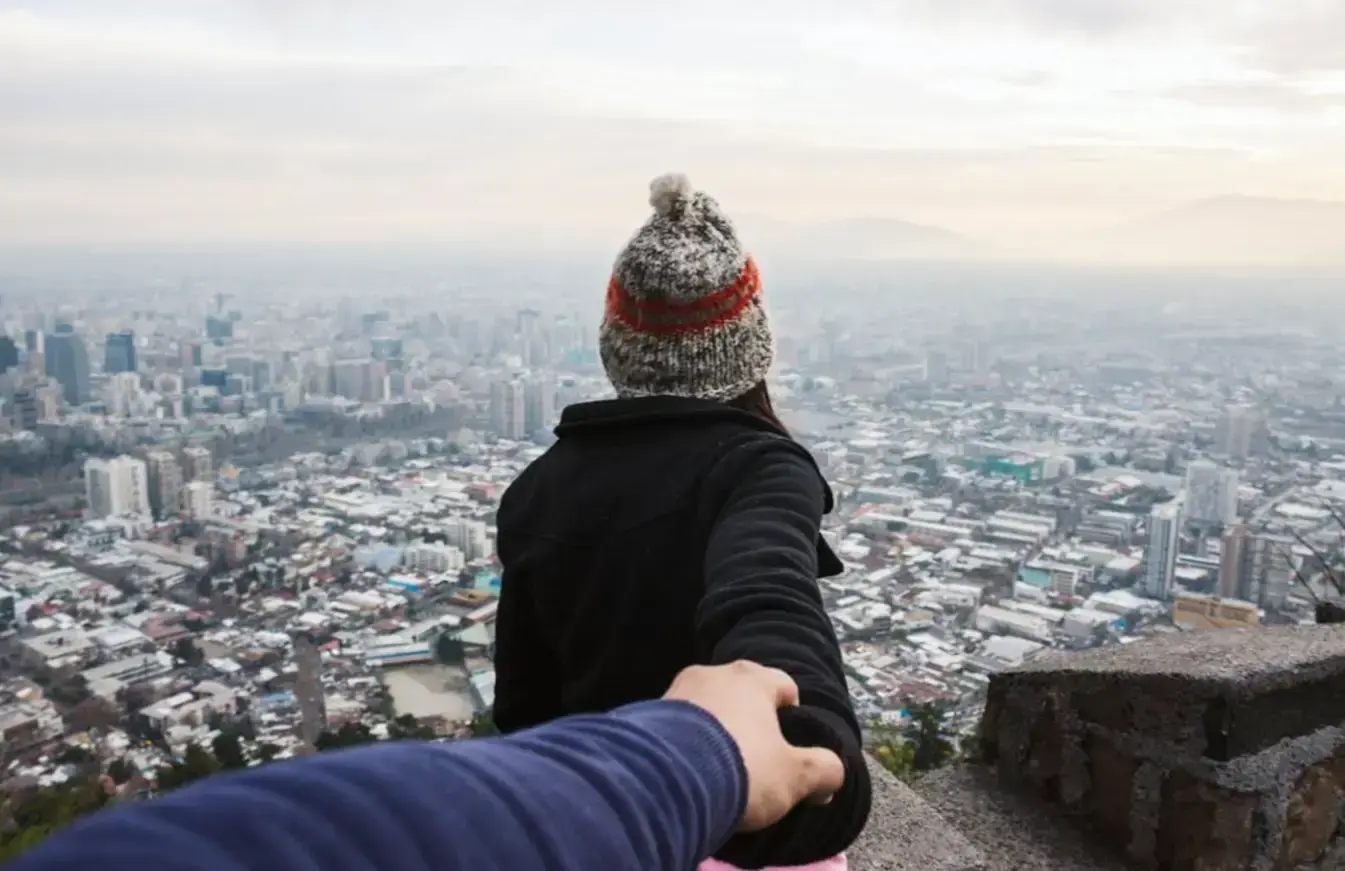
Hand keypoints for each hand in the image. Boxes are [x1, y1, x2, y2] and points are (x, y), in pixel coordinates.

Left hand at [663, 661, 844, 831]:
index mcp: (754, 679)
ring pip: (708, 706)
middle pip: (743, 694)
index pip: (784, 686)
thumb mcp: (795, 777)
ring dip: (714, 729)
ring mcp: (678, 689)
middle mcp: (715, 673)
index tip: (788, 743)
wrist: (665, 780)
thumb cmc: (742, 768)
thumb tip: (833, 772)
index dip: (792, 714)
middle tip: (754, 757)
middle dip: (750, 720)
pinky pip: (677, 724)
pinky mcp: (648, 712)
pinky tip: (689, 767)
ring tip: (717, 765)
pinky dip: (686, 740)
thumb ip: (823, 769)